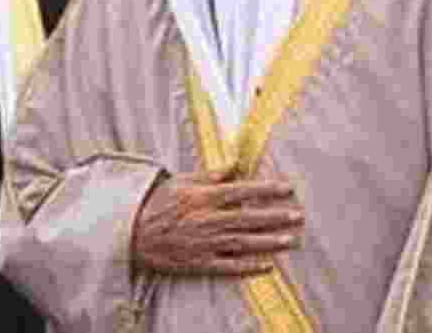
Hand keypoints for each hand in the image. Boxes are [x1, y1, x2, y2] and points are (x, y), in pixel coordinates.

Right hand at [131, 164, 303, 276]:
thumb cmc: (156, 203)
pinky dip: (249, 266)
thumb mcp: (179, 181)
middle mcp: (208, 220)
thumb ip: (208, 175)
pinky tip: (267, 265)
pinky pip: (229, 265)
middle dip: (275, 216)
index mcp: (203, 197)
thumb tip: (234, 165)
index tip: (287, 188)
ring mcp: (205, 243)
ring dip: (269, 241)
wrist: (133, 233)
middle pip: (248, 218)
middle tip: (298, 215)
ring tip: (291, 240)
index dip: (266, 190)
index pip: (241, 191)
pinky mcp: (200, 262)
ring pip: (244, 242)